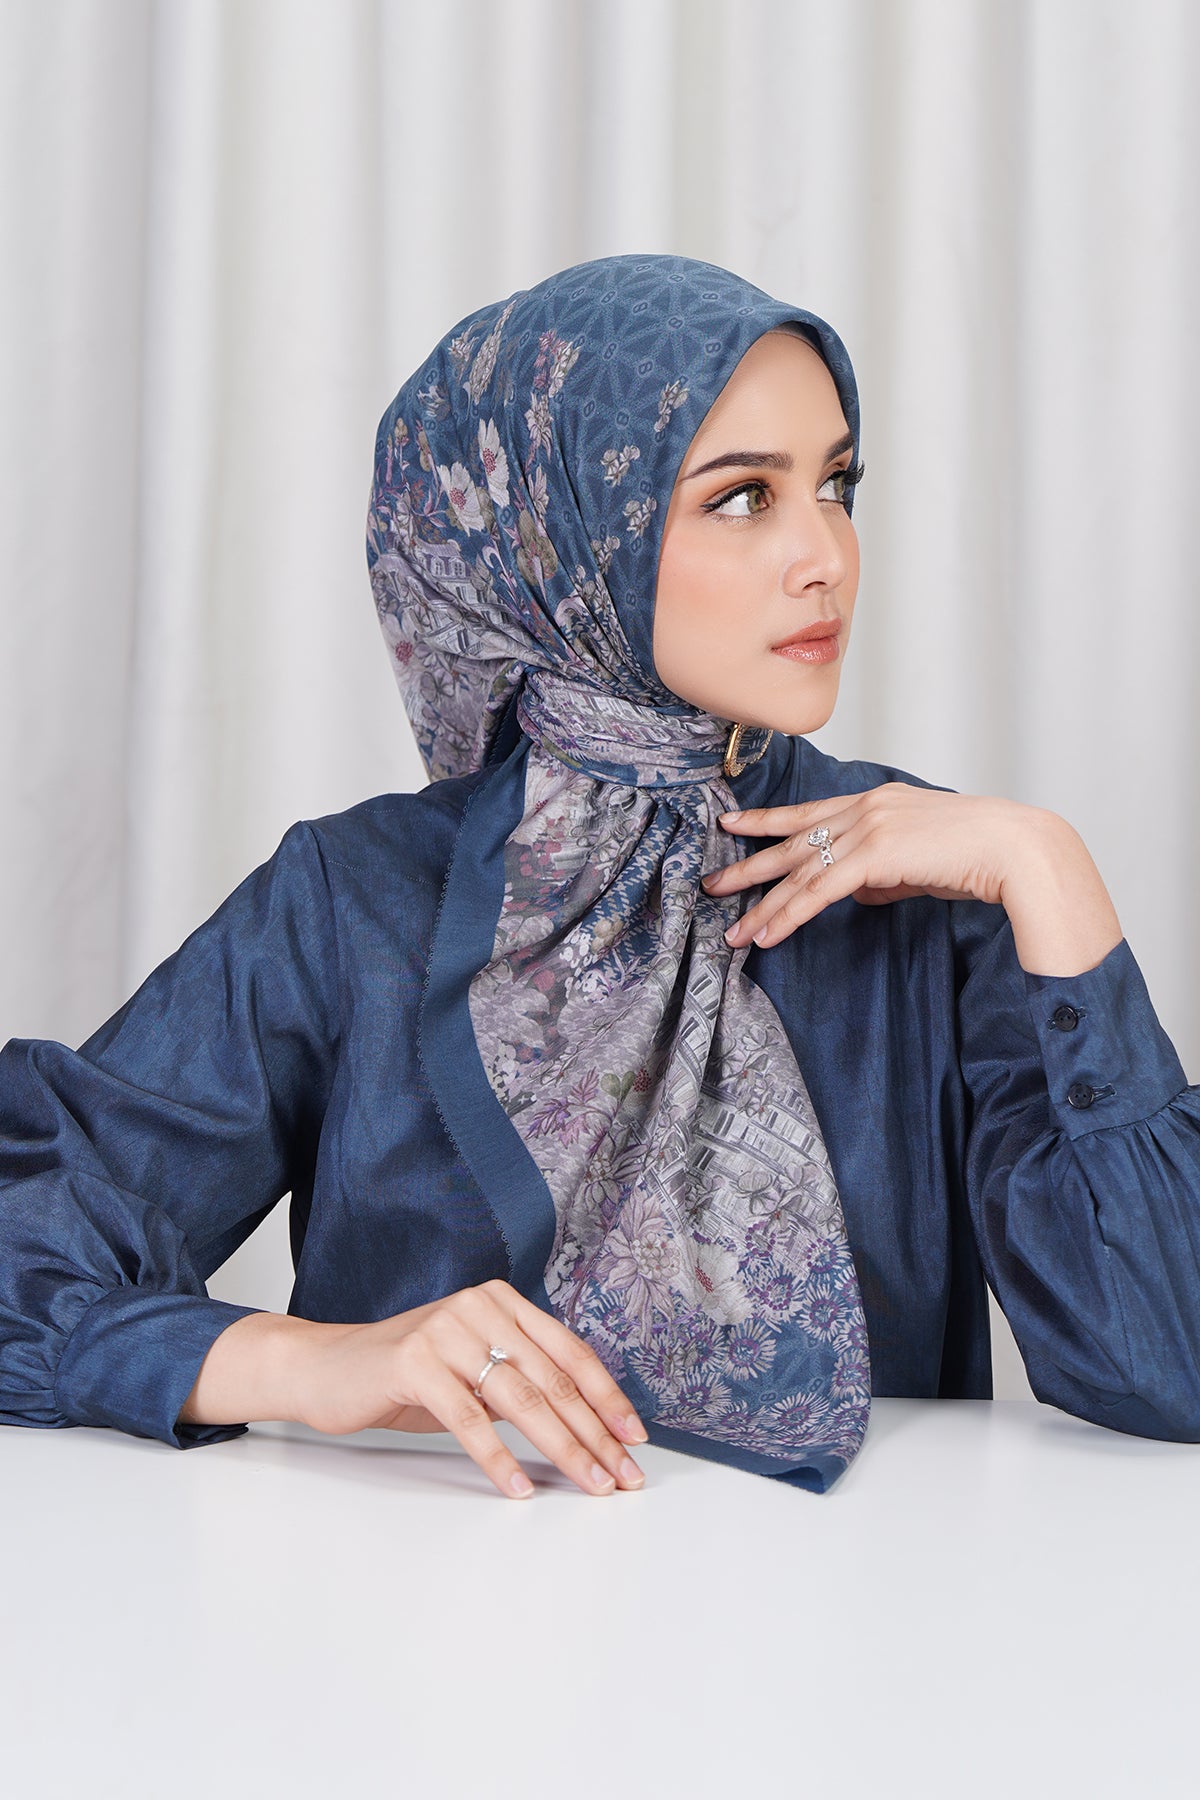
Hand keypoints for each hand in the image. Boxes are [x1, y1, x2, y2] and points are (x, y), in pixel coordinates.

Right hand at [181, 1280, 647, 1500]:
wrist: (327, 1368)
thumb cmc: (407, 1376)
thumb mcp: (473, 1371)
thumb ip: (520, 1382)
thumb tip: (587, 1427)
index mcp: (501, 1302)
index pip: (569, 1352)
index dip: (607, 1397)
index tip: (635, 1439)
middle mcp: (479, 1306)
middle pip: (552, 1377)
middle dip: (594, 1432)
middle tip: (623, 1476)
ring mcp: (446, 1330)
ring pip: (520, 1397)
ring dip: (563, 1448)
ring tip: (590, 1483)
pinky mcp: (414, 1361)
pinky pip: (468, 1418)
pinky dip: (499, 1458)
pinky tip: (521, 1488)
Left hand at [703, 784, 1122, 976]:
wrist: (1015, 849)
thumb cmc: (979, 857)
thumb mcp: (919, 862)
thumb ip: (884, 874)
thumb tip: (857, 894)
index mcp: (876, 801)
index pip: (809, 810)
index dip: (767, 820)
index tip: (732, 824)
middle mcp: (866, 808)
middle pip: (792, 839)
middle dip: (749, 865)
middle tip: (711, 882)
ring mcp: (869, 828)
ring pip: (800, 871)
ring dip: (764, 905)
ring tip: (734, 929)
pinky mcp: (876, 855)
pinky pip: (820, 891)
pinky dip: (790, 915)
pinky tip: (768, 934)